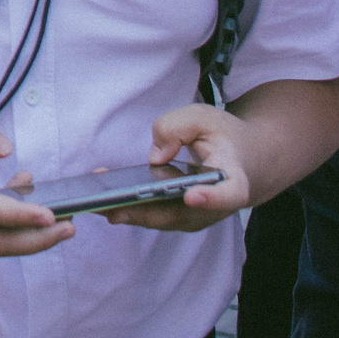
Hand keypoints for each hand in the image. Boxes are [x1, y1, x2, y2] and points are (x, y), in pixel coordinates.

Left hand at [103, 104, 252, 232]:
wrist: (243, 161)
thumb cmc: (223, 137)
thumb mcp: (204, 118)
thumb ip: (178, 127)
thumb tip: (155, 156)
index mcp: (233, 178)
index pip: (229, 194)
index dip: (212, 198)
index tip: (191, 195)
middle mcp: (217, 206)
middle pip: (182, 215)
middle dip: (145, 213)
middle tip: (112, 208)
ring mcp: (198, 216)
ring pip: (162, 220)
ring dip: (128, 212)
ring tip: (95, 202)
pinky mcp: (180, 217)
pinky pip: (153, 216)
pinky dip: (129, 208)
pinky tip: (101, 199)